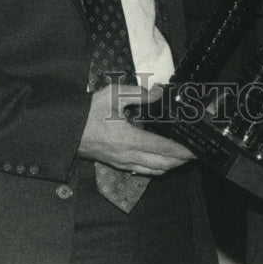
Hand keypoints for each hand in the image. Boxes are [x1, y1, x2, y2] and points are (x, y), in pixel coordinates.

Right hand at [79, 84, 194, 175]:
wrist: (67, 129)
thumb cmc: (90, 111)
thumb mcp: (114, 94)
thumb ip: (139, 94)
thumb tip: (158, 92)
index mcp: (130, 139)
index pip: (164, 148)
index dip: (182, 151)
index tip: (195, 150)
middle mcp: (129, 156)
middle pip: (163, 164)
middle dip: (180, 161)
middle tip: (193, 153)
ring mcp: (123, 163)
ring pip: (153, 171)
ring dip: (169, 166)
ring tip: (180, 157)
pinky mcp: (116, 164)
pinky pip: (142, 171)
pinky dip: (156, 168)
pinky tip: (158, 160)